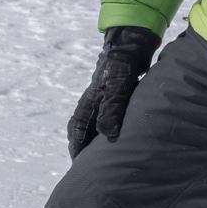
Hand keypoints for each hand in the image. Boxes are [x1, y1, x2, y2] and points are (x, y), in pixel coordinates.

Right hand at [67, 27, 158, 156]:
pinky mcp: (115, 93)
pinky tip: (119, 133)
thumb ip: (111, 109)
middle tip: (88, 162)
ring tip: (103, 153)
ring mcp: (103, 97)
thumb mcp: (117, 88)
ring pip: (95, 121)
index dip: (77, 146)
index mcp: (89, 102)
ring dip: (96, 136)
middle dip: (83, 144)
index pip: (77, 129)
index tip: (77, 162)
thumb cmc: (121, 66)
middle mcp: (93, 101)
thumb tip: (107, 133)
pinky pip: (108, 114)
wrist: (130, 44)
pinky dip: (109, 126)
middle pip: (83, 127)